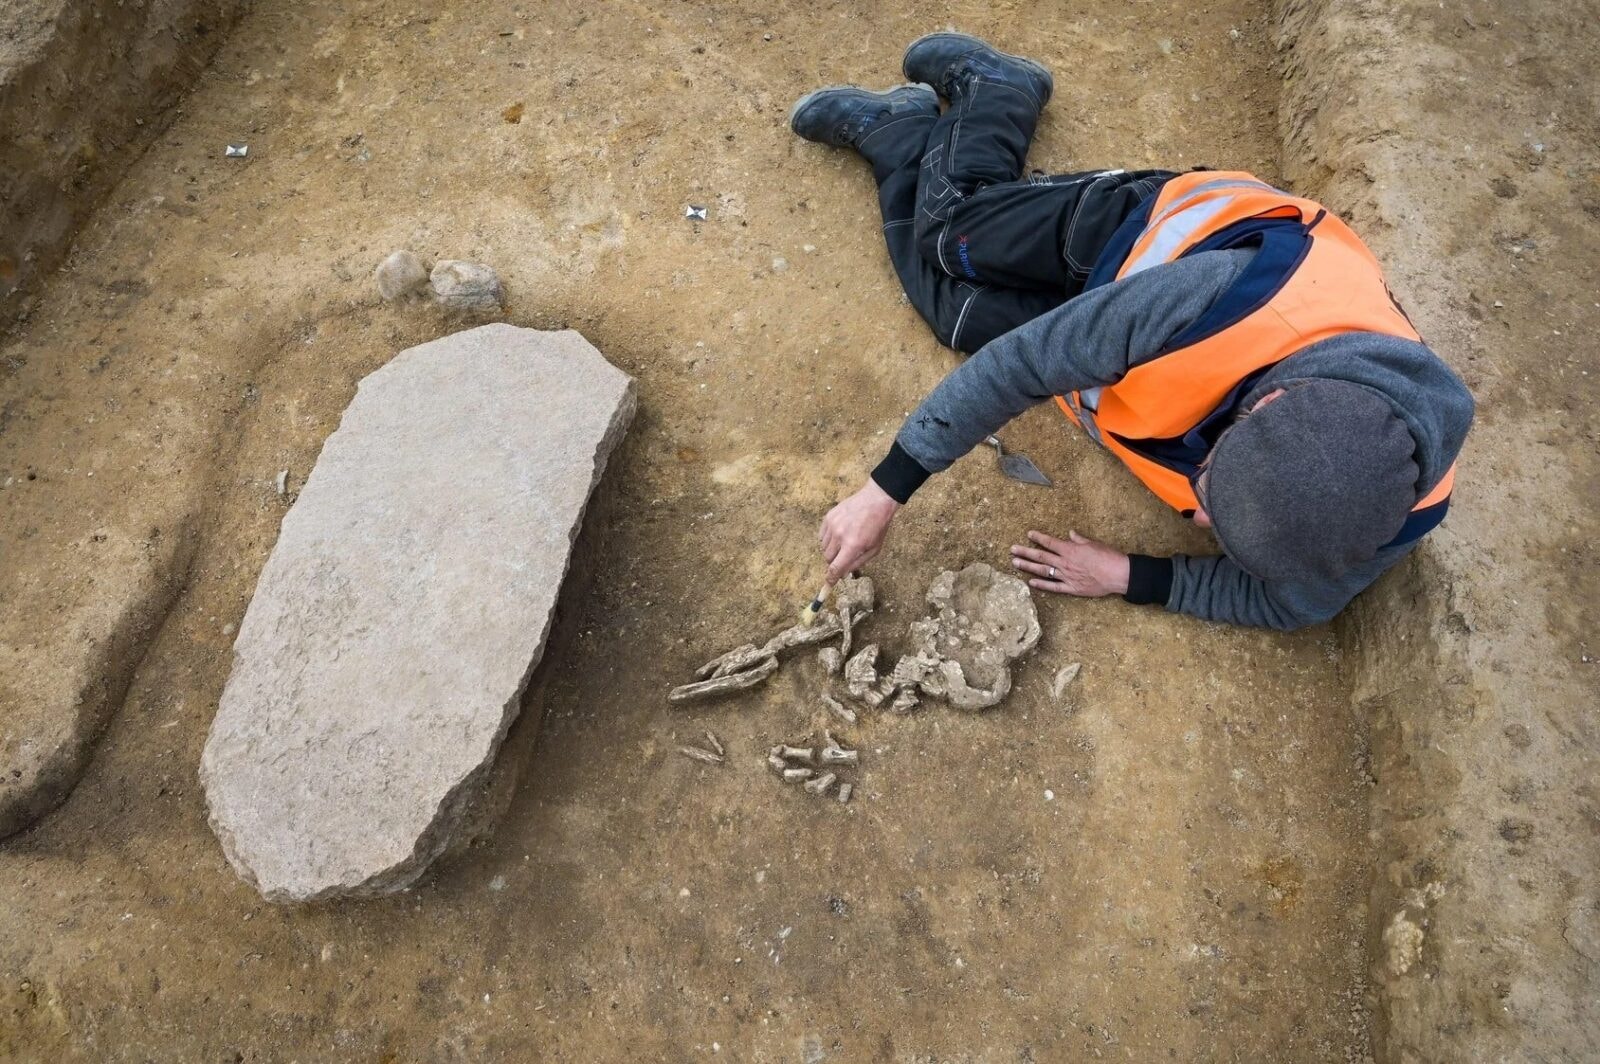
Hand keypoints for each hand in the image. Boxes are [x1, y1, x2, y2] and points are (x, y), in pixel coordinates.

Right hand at [820, 480, 900, 582]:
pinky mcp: (828, 517)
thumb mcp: (874, 550)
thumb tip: (843, 574)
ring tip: (843, 542)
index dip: (830, 579)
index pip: (835, 568)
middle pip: (828, 559)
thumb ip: (857, 563)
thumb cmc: (877, 527)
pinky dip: (827, 539)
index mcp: (853, 546)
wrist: (875, 501)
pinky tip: (838, 534)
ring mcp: (832, 525)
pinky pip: (821, 536)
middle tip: (843, 556)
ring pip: (823, 547)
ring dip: (831, 550)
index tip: (827, 584)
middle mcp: (840, 536)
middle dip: (834, 562)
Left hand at [1010, 530, 1129, 596]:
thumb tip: (1070, 533)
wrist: (1117, 574)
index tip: (1028, 534)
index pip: (1049, 543)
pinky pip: (1053, 587)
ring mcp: (1066, 576)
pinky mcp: (1071, 588)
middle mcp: (1065, 563)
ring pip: (1043, 571)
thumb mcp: (1093, 543)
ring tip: (1015, 563)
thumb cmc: (1108, 556)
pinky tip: (1031, 582)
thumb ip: (1079, 539)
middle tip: (1012, 549)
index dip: (1038, 538)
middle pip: (1041, 556)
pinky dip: (1041, 585)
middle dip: (1025, 552)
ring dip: (1028, 567)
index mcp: (1070, 550)